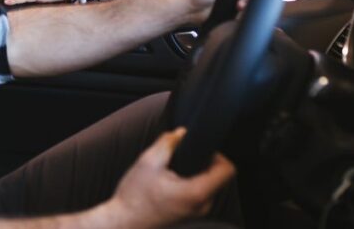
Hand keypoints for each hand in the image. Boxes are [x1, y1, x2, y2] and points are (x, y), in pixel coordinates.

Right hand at [105, 127, 234, 228]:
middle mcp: (202, 205)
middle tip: (179, 160)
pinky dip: (189, 183)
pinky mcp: (190, 214)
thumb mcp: (148, 162)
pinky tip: (169, 183)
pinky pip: (199, 193)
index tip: (200, 150)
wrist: (125, 221)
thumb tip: (181, 133)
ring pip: (208, 184)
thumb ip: (167, 142)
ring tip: (171, 173)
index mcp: (196, 193)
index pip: (228, 170)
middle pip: (218, 176)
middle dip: (202, 163)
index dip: (217, 154)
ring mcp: (197, 212)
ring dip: (194, 173)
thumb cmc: (135, 197)